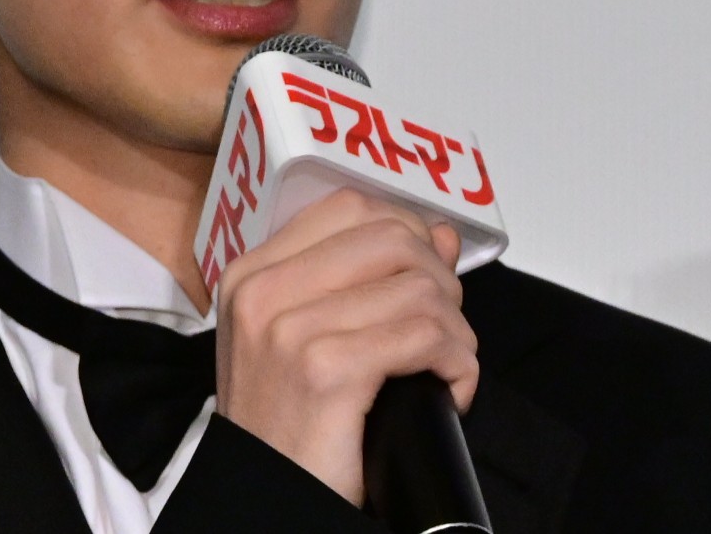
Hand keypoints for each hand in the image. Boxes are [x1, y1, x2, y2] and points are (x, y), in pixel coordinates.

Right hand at [213, 188, 478, 503]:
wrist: (269, 503)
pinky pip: (425, 336)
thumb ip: (367, 281)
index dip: (406, 231)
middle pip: (390, 237)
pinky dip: (458, 364)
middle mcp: (263, 291)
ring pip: (419, 288)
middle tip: (443, 330)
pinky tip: (451, 391)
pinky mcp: (326, 369)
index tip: (425, 275)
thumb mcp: (308, 342)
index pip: (349, 207)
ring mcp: (289, 328)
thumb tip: (440, 234)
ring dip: (456, 330)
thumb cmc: (289, 431)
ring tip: (447, 367)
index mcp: (252, 274)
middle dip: (439, 280)